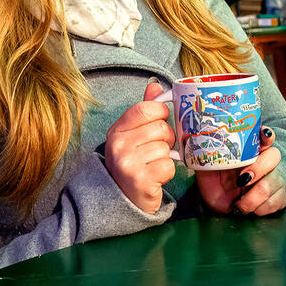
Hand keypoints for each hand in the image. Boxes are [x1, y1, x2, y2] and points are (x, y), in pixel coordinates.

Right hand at [105, 80, 176, 213]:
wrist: (124, 201)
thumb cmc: (133, 163)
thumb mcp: (133, 135)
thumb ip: (144, 111)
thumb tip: (155, 85)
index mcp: (117, 130)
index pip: (145, 108)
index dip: (161, 112)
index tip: (162, 120)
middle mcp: (118, 145)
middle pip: (160, 128)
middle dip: (166, 139)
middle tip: (157, 149)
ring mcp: (127, 163)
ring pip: (165, 147)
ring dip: (166, 157)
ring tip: (153, 164)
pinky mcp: (140, 180)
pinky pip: (168, 165)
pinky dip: (167, 172)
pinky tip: (156, 176)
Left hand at [198, 125, 285, 215]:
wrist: (220, 206)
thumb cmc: (215, 182)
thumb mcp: (207, 168)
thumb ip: (206, 156)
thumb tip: (196, 145)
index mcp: (249, 150)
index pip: (263, 136)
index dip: (266, 134)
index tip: (264, 136)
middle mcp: (264, 162)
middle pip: (273, 156)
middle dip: (259, 168)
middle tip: (241, 180)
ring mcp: (273, 178)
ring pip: (274, 182)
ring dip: (254, 197)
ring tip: (239, 205)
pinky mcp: (277, 197)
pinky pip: (276, 201)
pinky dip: (259, 209)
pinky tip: (248, 209)